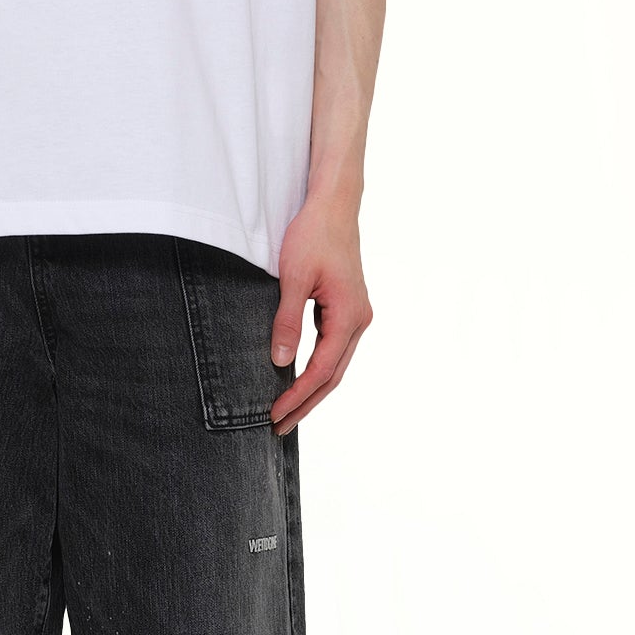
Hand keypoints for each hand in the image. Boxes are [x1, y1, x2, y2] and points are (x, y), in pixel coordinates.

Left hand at [268, 193, 373, 433]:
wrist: (333, 206)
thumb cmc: (313, 236)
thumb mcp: (293, 278)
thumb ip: (287, 321)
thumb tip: (281, 362)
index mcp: (350, 315)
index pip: (322, 369)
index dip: (298, 396)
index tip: (275, 414)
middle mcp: (360, 320)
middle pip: (333, 375)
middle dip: (306, 403)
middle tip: (278, 428)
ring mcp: (357, 315)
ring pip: (335, 364)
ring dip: (312, 390)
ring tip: (287, 412)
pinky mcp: (348, 309)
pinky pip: (333, 348)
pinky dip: (316, 368)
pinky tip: (297, 379)